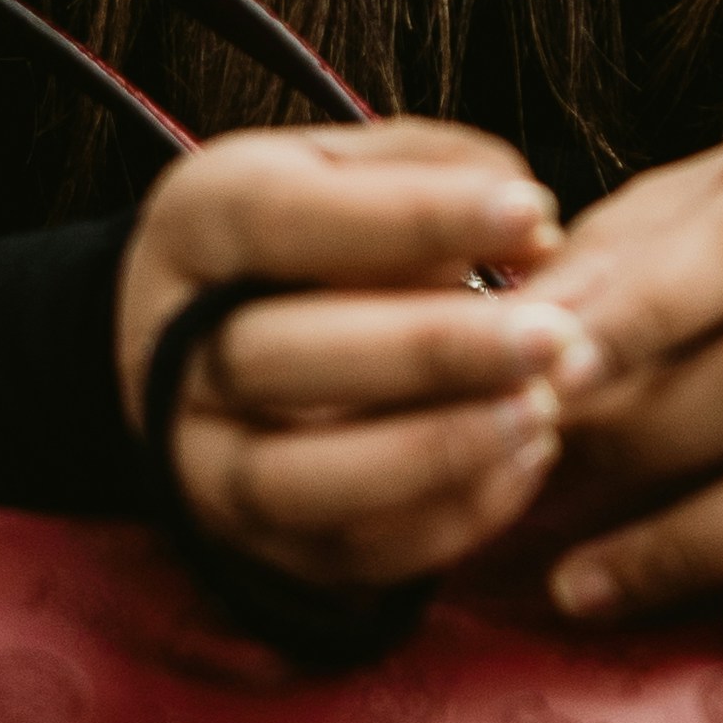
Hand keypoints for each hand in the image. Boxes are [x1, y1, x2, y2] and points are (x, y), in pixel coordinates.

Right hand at [115, 119, 591, 588]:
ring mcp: (198, 460)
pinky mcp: (250, 542)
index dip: (410, 217)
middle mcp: (169, 350)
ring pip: (295, 479)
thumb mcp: (354, 170)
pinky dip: (445, 518)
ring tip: (542, 409)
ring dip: (432, 452)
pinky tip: (525, 459)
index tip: (533, 211)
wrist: (217, 342)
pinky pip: (342, 553)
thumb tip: (534, 234)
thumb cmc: (315, 235)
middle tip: (554, 336)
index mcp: (193, 227)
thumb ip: (438, 174)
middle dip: (428, 352)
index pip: (281, 219)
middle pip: (273, 359)